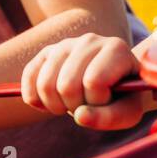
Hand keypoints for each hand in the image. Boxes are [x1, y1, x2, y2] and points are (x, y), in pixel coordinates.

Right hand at [20, 33, 156, 129]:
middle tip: (88, 105)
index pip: (93, 82)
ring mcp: (66, 44)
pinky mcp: (47, 52)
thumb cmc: (124, 99)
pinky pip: (29, 77)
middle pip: (67, 85)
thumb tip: (80, 116)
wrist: (115, 84)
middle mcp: (90, 40)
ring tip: (72, 104)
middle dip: (76, 106)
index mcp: (116, 49)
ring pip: (45, 84)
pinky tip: (51, 103)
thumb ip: (111, 117)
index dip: (98, 102)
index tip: (108, 100)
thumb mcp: (128, 112)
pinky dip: (34, 98)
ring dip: (56, 106)